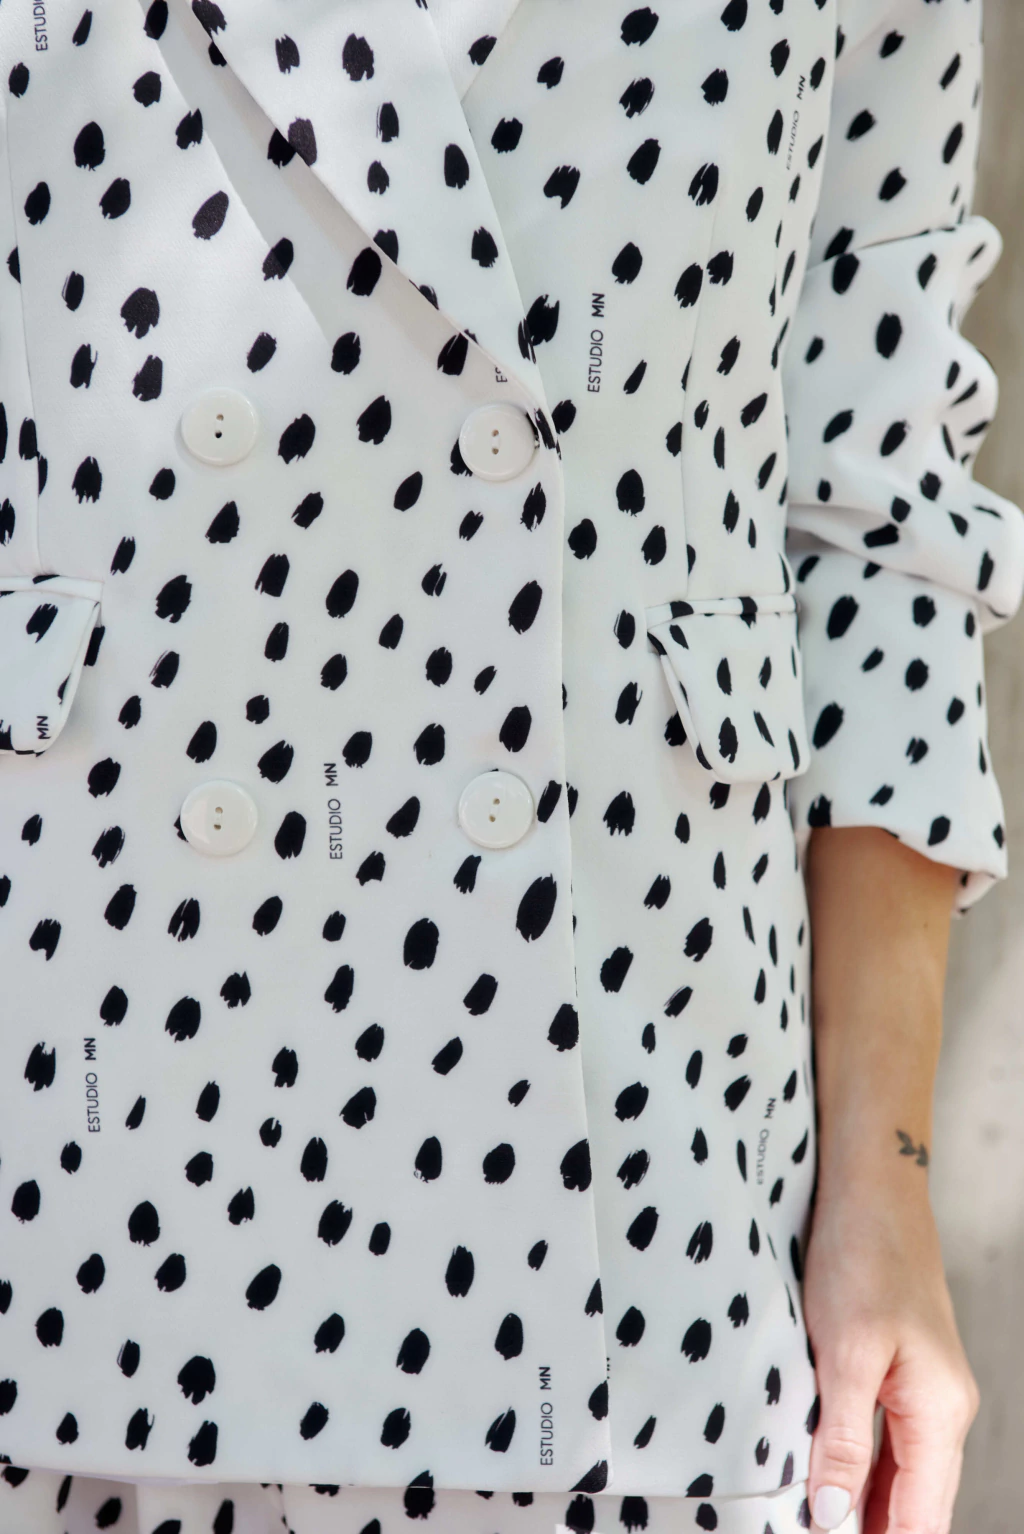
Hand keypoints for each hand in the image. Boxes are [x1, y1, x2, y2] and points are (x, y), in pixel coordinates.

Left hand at [802, 1184, 979, 1532]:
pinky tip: (826, 1485)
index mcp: (940, 1413)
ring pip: (900, 1478)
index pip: (922, 1521)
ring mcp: (924, 1392)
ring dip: (864, 1509)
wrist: (873, 1186)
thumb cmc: (862, 1256)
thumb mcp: (844, 1351)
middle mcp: (942, 1411)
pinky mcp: (900, 1371)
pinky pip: (887, 1444)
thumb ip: (840, 1441)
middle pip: (916, 1506)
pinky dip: (859, 1471)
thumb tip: (832, 1520)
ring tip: (813, 1523)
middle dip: (870, 1532)